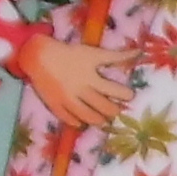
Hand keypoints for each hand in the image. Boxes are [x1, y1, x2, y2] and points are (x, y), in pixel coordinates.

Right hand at [20, 32, 134, 129]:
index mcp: (91, 77)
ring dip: (99, 120)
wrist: (38, 55)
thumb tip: (137, 52)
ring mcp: (67, 99)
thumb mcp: (94, 53)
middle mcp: (81, 90)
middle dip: (114, 110)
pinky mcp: (55, 105)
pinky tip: (82, 123)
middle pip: (103, 107)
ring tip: (104, 120)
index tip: (130, 96)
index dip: (125, 94)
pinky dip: (77, 123)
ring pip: (88, 116)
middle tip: (117, 110)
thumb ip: (116, 56)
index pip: (114, 90)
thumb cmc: (69, 53)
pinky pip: (69, 119)